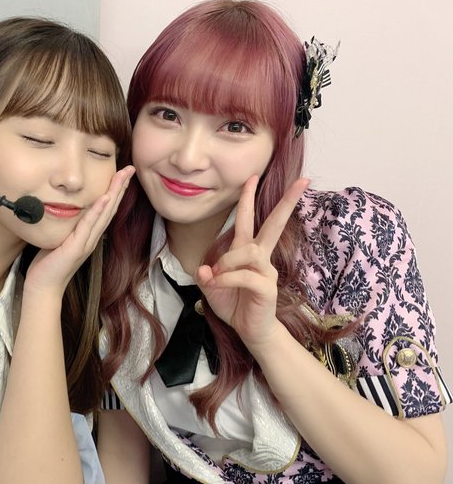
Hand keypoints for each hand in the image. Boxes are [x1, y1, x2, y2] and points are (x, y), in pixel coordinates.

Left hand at [25, 165, 134, 294]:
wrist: (44, 287)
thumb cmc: (50, 264)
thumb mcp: (60, 239)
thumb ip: (68, 226)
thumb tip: (65, 208)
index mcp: (89, 234)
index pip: (106, 209)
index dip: (116, 191)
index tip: (123, 174)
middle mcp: (92, 237)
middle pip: (111, 208)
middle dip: (121, 187)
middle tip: (130, 169)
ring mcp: (86, 243)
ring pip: (104, 214)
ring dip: (114, 194)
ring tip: (122, 177)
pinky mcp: (77, 247)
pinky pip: (89, 225)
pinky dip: (97, 211)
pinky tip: (105, 198)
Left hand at [195, 175, 308, 348]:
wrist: (249, 330)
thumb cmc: (234, 303)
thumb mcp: (211, 287)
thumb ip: (205, 276)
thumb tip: (204, 269)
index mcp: (247, 251)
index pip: (249, 219)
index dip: (249, 198)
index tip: (252, 177)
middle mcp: (260, 257)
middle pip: (274, 224)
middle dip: (286, 202)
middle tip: (302, 181)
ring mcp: (266, 271)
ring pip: (250, 251)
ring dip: (228, 259)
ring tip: (216, 274)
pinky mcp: (267, 287)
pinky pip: (245, 275)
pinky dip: (227, 278)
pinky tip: (217, 284)